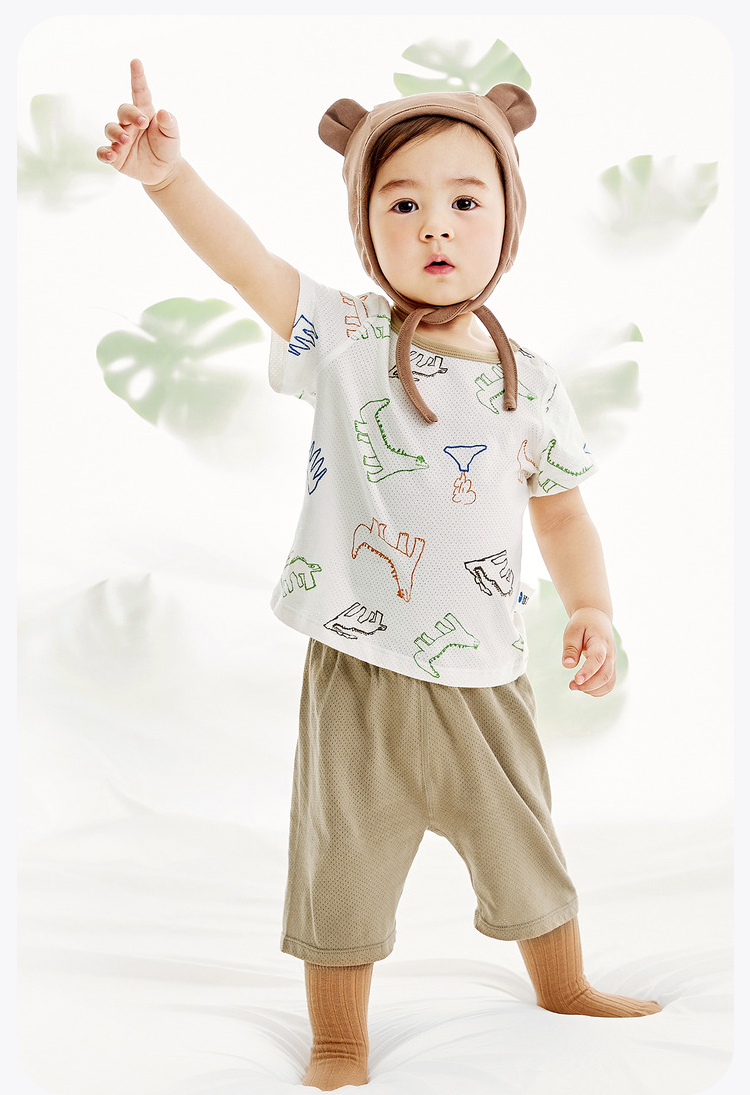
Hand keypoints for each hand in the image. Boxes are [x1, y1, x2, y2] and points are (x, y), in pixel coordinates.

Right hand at [96, 58, 181, 187]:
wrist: (164, 171)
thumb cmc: (168, 147)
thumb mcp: (173, 135)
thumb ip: (169, 123)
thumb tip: (163, 112)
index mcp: (144, 113)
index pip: (139, 92)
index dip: (137, 77)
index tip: (136, 62)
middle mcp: (129, 123)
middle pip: (123, 110)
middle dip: (130, 114)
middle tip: (142, 123)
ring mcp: (121, 138)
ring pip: (110, 129)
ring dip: (116, 133)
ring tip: (126, 140)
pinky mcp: (115, 156)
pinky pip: (103, 152)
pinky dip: (104, 152)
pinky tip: (111, 155)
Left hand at [562, 607, 615, 696]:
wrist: (597, 618)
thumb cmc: (583, 624)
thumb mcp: (572, 630)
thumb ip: (570, 647)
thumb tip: (568, 665)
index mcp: (600, 642)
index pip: (597, 659)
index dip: (588, 671)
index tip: (576, 680)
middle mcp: (610, 654)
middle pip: (605, 674)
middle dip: (589, 685)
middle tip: (571, 685)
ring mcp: (612, 662)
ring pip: (609, 682)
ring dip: (593, 690)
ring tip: (576, 686)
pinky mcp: (610, 667)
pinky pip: (609, 684)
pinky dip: (598, 690)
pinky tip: (584, 687)